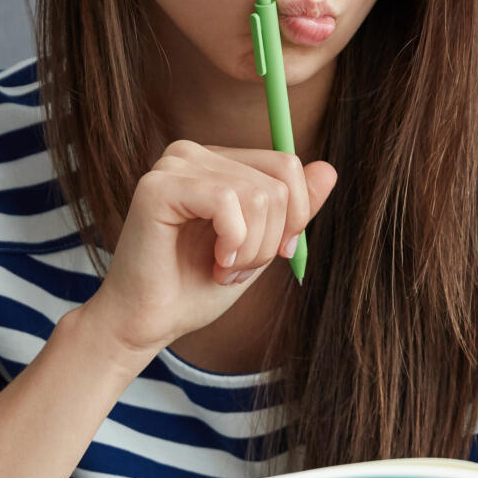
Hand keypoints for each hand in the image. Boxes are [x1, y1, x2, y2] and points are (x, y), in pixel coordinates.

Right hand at [82, 139, 338, 359]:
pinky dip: (232, 243)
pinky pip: (226, 202)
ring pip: (257, 196)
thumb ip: (292, 209)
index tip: (274, 254)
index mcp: (217, 163)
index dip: (296, 217)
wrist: (149, 323)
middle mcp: (193, 154)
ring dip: (250, 250)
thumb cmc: (196, 288)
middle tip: (236, 269)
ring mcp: (173, 165)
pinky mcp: (157, 186)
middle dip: (270, 240)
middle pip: (277, 183)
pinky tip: (214, 263)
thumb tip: (329, 168)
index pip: (287, 165)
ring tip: (223, 269)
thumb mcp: (261, 247)